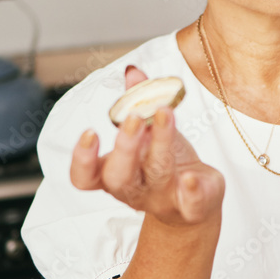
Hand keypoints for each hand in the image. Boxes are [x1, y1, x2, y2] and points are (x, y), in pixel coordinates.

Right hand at [70, 66, 224, 225]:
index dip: (82, 159)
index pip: (85, 176)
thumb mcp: (150, 133)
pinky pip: (191, 203)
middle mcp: (135, 189)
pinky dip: (192, 189)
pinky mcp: (192, 205)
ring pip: (157, 174)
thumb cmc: (165, 164)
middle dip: (124, 146)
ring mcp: (163, 197)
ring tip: (165, 113)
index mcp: (116, 173)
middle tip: (133, 118)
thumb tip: (133, 72)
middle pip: (119, 176)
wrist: (197, 200)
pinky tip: (192, 175)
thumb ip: (139, 104)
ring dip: (160, 142)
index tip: (90, 132)